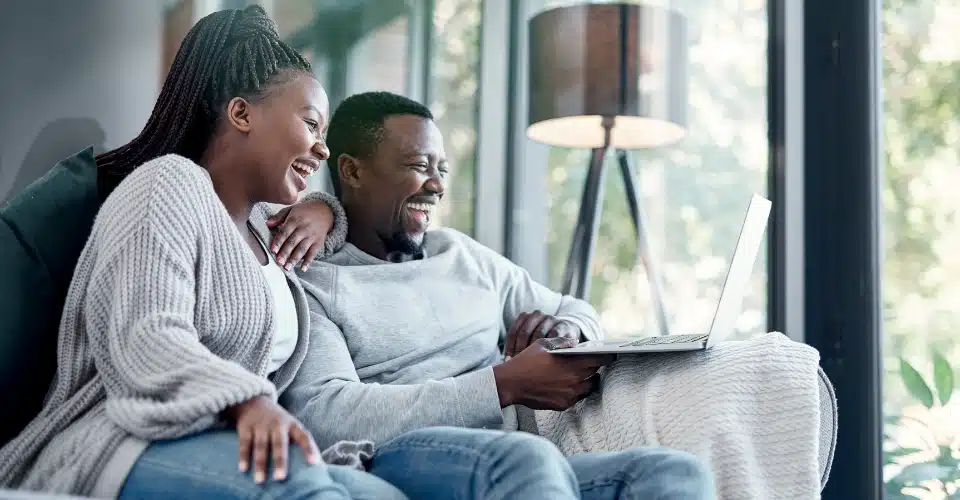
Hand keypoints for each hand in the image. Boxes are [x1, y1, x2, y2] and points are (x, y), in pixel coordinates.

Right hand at [229, 396, 320, 482]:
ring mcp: (261, 424)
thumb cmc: (279, 423)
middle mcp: (278, 424)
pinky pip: (245, 442)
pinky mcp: (246, 426)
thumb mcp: (291, 427)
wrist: (255, 402)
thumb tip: (318, 465)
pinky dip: (244, 456)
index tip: (314, 463)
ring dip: (260, 463)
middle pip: (279, 443)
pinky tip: (244, 469)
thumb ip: (301, 443)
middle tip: (280, 478)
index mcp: (292, 425)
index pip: (304, 436)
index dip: (309, 449)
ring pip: (261, 445)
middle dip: (280, 460)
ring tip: (260, 480)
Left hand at [266, 200, 332, 271]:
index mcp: (295, 219)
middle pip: (293, 242)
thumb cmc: (304, 211)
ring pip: (302, 249)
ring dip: (294, 259)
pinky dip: (308, 261)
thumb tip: (267, 224)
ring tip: (287, 268)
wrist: (325, 210)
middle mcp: (304, 228)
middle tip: (278, 262)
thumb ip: (279, 217)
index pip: (285, 232)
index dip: (278, 242)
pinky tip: (303, 269)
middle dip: (285, 253)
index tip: (272, 250)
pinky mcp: (319, 242)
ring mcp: (312, 236)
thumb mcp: (291, 209)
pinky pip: (313, 253)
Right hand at [492, 337, 614, 410]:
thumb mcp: (542, 345)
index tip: (611, 355)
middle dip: (596, 367)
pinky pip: (577, 397)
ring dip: (589, 380)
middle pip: (595, 372)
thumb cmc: (526, 361)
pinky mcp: (563, 404)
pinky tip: (572, 385)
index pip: (599, 359)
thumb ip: (562, 342)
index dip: (607, 357)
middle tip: (596, 363)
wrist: (511, 384)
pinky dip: (577, 391)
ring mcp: (570, 393)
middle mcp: (574, 379)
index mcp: (572, 362)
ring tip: (586, 375)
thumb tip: (574, 342)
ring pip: (589, 387)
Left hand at [504, 310, 580, 357]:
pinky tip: (546, 357)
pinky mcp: (562, 325)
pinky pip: (553, 336)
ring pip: (538, 335)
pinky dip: (549, 347)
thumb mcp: (530, 336)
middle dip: (521, 349)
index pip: (514, 332)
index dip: (510, 348)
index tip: (509, 360)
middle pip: (524, 333)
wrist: (567, 329)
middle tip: (520, 363)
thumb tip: (507, 362)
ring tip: (531, 363)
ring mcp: (550, 319)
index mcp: (526, 316)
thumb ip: (520, 344)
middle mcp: (537, 314)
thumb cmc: (544, 336)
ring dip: (534, 350)